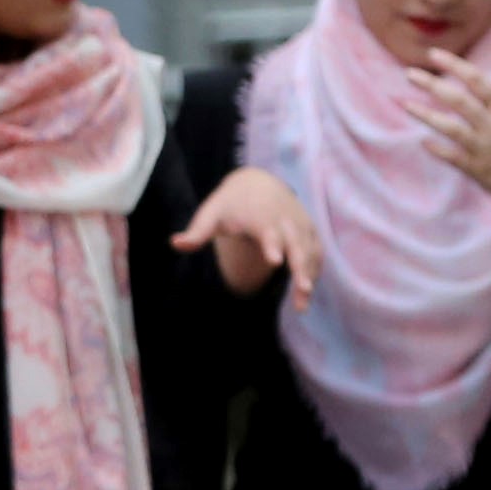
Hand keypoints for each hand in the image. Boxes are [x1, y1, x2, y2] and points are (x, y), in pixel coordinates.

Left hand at [173, 165, 324, 303]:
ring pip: (309, 252)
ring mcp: (300, 225)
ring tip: (302, 305)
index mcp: (259, 214)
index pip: (268, 230)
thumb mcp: (210, 214)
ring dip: (308, 276)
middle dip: (300, 266)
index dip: (272, 244)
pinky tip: (305, 295)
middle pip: (296, 244)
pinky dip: (314, 272)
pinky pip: (316, 254)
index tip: (274, 261)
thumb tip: (174, 243)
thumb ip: (196, 232)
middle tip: (302, 291)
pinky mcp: (309, 231)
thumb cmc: (229, 205)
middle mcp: (284, 219)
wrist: (257, 184)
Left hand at [409, 52, 490, 233]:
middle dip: (432, 85)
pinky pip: (452, 158)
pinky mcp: (477, 170)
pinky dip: (437, 149)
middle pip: (458, 102)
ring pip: (450, 129)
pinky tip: (422, 140)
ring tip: (404, 103)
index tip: (433, 54)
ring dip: (425, 115)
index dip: (455, 65)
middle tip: (409, 73)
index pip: (478, 81)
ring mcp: (484, 150)